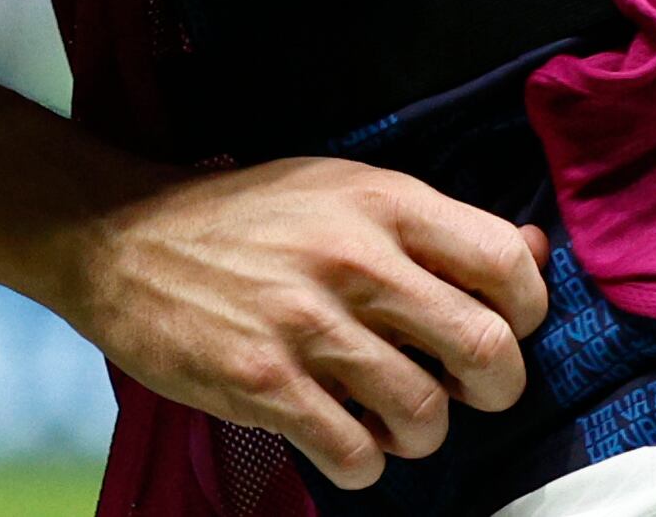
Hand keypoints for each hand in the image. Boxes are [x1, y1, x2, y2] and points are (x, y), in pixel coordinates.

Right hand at [19, 158, 549, 490]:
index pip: (506, 263)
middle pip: (485, 350)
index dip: (526, 312)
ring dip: (421, 434)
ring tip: (389, 416)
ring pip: (426, 416)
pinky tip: (342, 436)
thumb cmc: (244, 216)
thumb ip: (435, 227)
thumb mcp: (343, 191)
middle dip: (492, 388)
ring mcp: (308, 324)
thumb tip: (533, 254)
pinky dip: (364, 464)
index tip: (502, 328)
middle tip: (462, 390)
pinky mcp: (264, 382)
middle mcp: (355, 259)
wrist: (122, 237)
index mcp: (383, 201)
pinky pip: (358, 456)